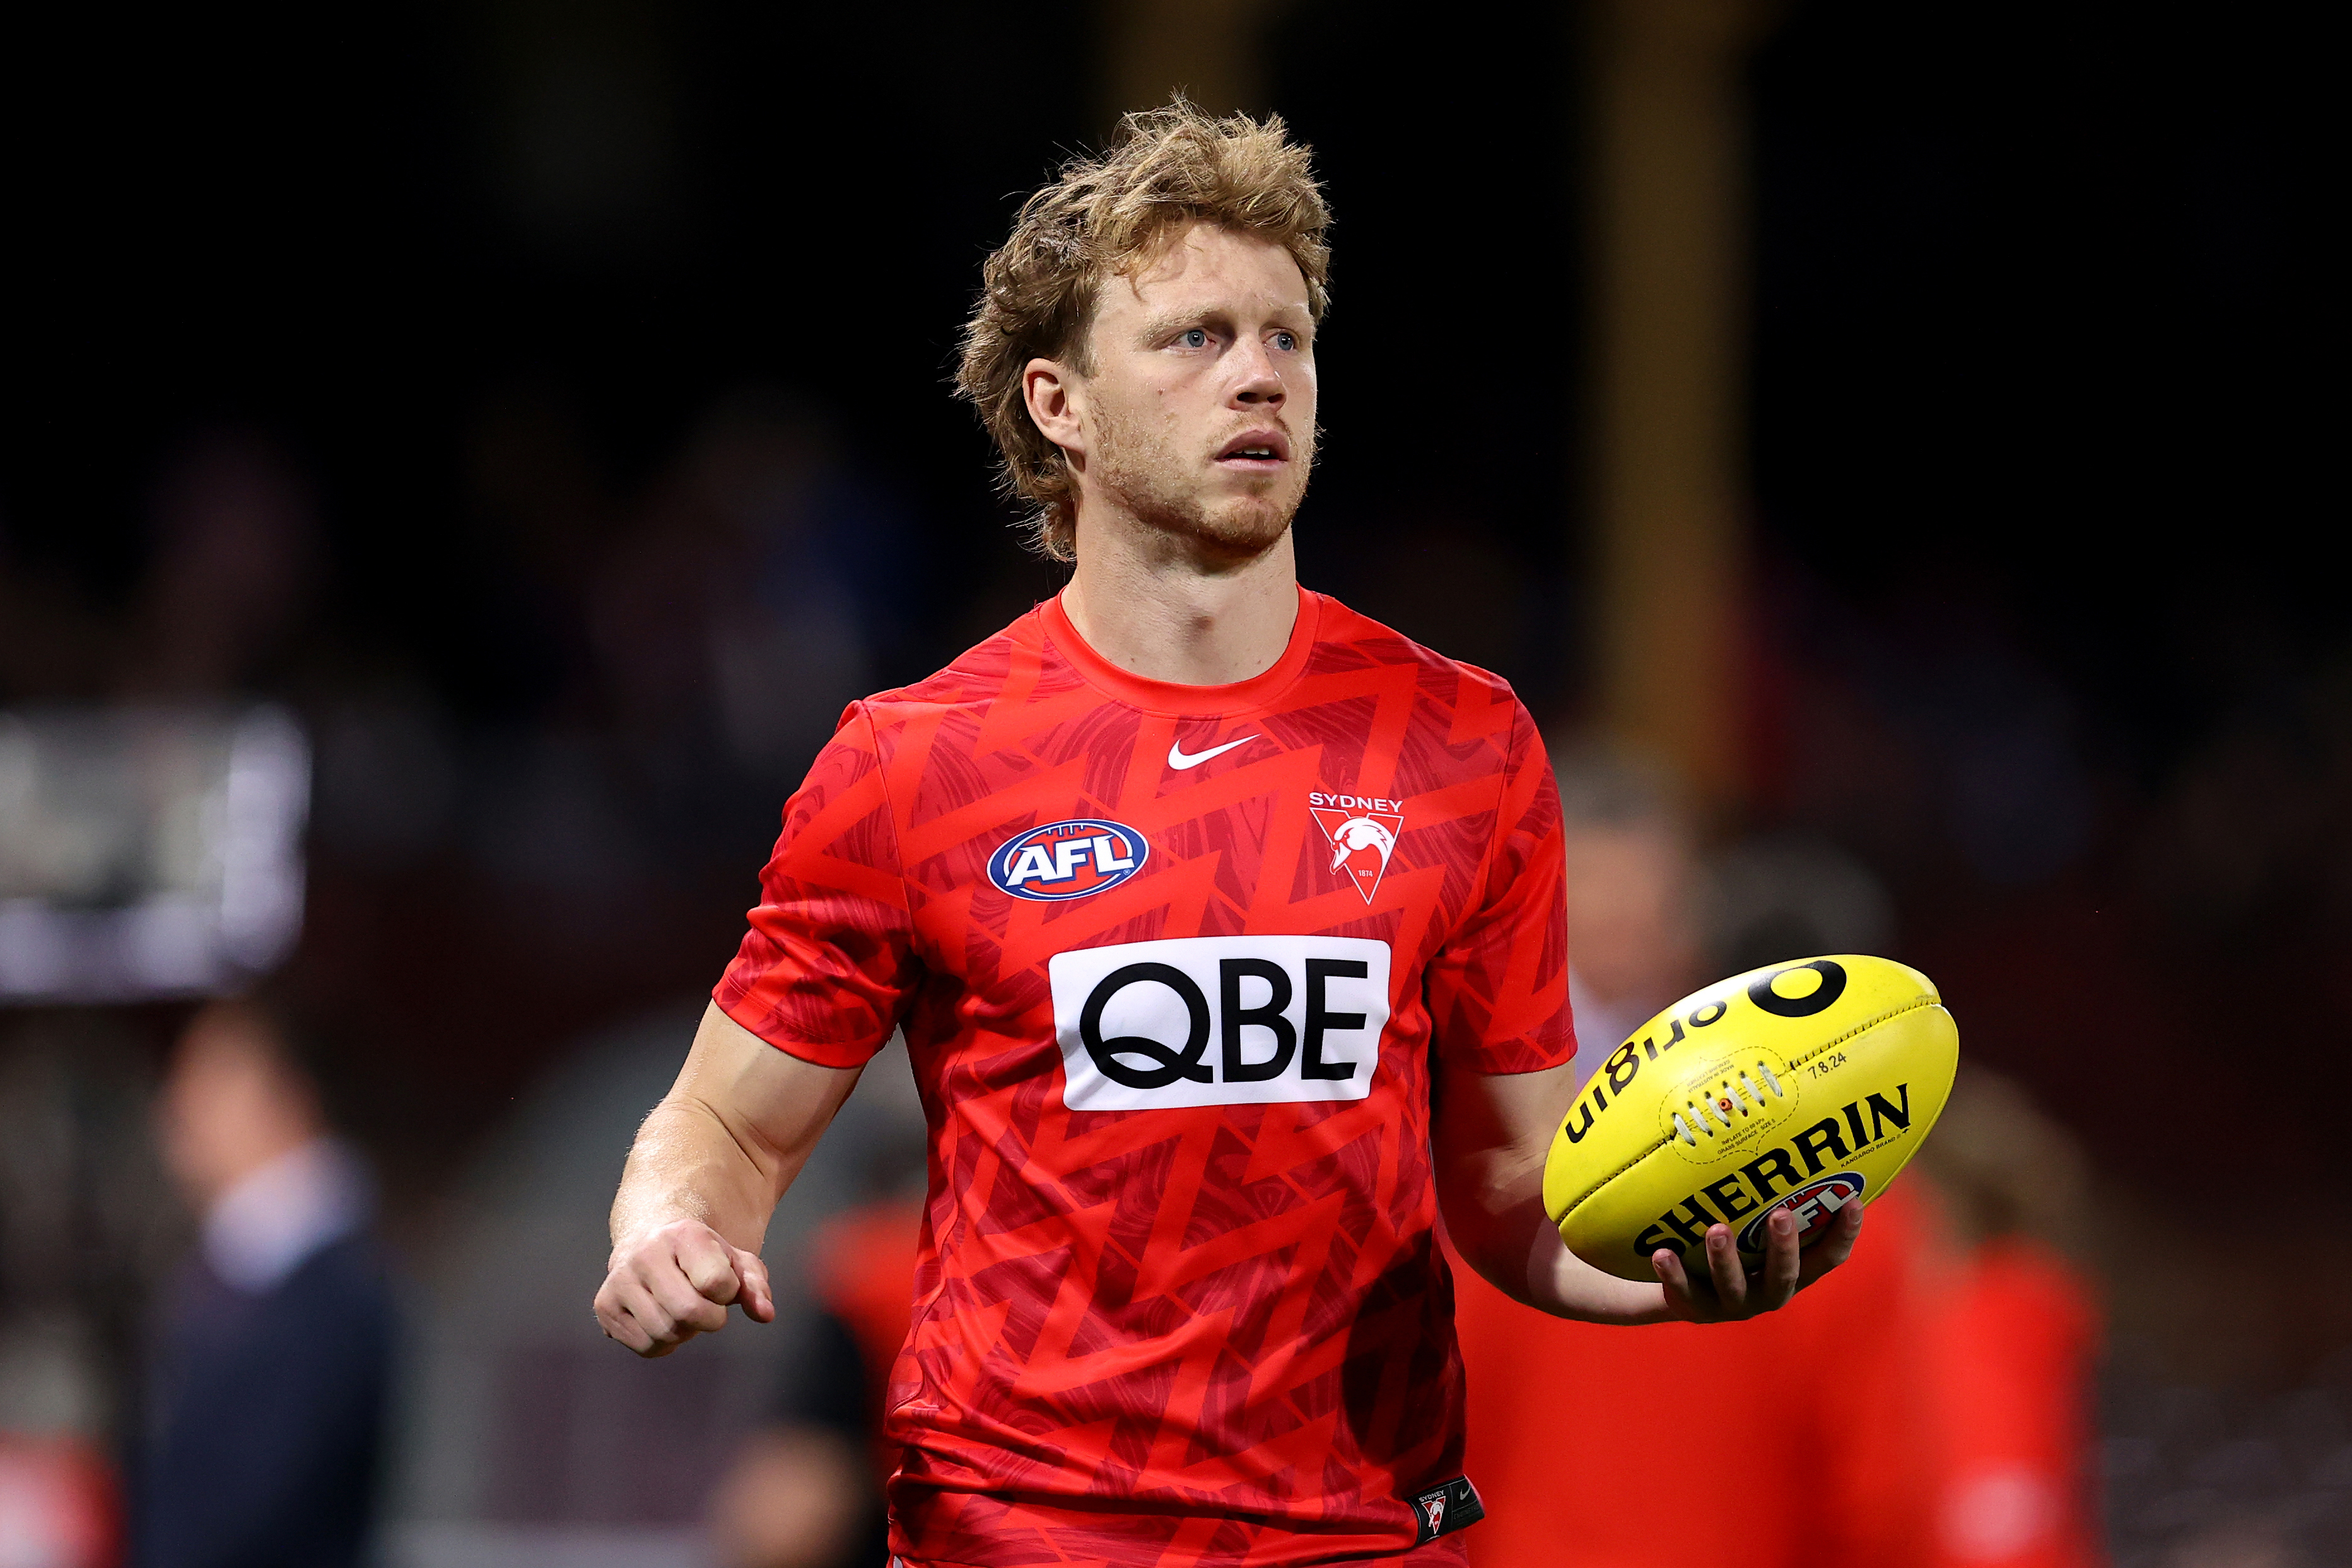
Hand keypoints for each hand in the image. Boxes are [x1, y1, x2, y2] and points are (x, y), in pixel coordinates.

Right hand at [594, 1218, 774, 1356]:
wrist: (650, 1242)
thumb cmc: (702, 1257)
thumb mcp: (736, 1262)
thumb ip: (755, 1286)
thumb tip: (765, 1314)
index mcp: (683, 1235)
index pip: (717, 1284)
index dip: (728, 1293)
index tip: (722, 1285)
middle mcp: (645, 1254)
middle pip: (688, 1312)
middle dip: (709, 1319)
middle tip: (708, 1308)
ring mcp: (620, 1280)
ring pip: (665, 1333)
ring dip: (685, 1332)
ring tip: (682, 1309)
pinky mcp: (605, 1306)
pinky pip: (646, 1346)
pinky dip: (663, 1343)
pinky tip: (662, 1318)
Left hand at [1650, 1199, 1864, 1323]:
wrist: (1687, 1291)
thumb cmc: (1739, 1248)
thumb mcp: (1761, 1232)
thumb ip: (1783, 1204)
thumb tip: (1807, 1145)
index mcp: (1793, 1273)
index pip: (1828, 1258)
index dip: (1844, 1234)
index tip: (1853, 1201)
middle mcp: (1768, 1292)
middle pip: (1784, 1275)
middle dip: (1784, 1247)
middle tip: (1781, 1214)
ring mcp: (1732, 1303)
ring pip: (1732, 1284)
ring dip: (1725, 1258)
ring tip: (1716, 1230)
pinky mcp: (1695, 1307)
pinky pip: (1683, 1291)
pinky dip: (1673, 1273)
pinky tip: (1662, 1253)